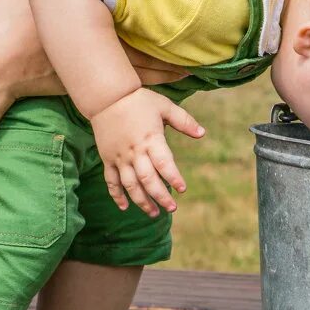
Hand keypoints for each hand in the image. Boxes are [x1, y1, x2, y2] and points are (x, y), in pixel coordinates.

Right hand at [0, 0, 188, 112]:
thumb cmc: (5, 24)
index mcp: (86, 23)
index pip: (133, 22)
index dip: (160, 23)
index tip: (186, 20)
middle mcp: (94, 51)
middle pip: (143, 54)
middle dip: (171, 55)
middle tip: (201, 55)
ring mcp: (89, 73)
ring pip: (137, 76)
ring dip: (162, 74)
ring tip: (189, 72)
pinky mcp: (81, 88)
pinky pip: (122, 89)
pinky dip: (143, 86)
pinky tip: (161, 88)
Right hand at [91, 87, 205, 216]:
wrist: (107, 96)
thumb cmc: (139, 100)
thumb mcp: (165, 106)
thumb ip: (184, 121)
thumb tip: (203, 133)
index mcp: (151, 139)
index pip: (163, 163)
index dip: (173, 178)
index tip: (182, 189)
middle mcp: (134, 151)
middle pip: (147, 179)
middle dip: (160, 196)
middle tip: (172, 209)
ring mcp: (120, 157)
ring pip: (129, 184)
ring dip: (141, 201)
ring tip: (153, 214)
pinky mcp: (108, 159)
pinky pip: (111, 181)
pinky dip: (116, 195)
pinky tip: (125, 207)